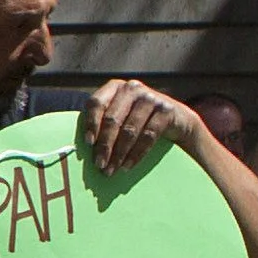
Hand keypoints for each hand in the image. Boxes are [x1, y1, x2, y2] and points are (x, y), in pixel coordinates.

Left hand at [80, 78, 196, 173]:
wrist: (177, 120)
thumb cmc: (138, 120)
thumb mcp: (121, 114)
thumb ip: (103, 121)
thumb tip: (80, 146)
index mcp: (115, 88)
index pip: (96, 103)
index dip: (91, 123)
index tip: (88, 143)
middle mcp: (132, 88)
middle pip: (112, 119)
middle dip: (104, 145)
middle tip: (99, 165)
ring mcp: (150, 98)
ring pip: (129, 130)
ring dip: (119, 154)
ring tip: (111, 170)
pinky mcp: (166, 110)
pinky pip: (148, 136)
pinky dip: (136, 154)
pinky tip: (127, 166)